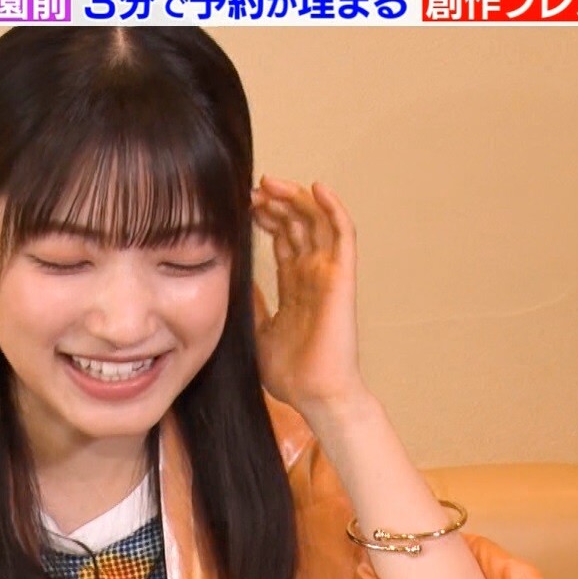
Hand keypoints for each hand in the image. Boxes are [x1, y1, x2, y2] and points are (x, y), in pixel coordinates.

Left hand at [250, 176, 366, 414]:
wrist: (314, 395)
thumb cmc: (290, 373)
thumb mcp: (257, 329)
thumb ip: (253, 302)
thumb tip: (234, 281)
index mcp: (296, 286)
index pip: (283, 240)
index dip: (265, 218)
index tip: (240, 204)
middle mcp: (313, 275)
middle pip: (297, 225)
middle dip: (275, 203)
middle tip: (250, 189)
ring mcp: (328, 274)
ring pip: (317, 222)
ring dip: (296, 198)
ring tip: (271, 183)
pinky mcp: (341, 277)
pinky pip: (343, 235)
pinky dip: (333, 208)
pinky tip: (316, 187)